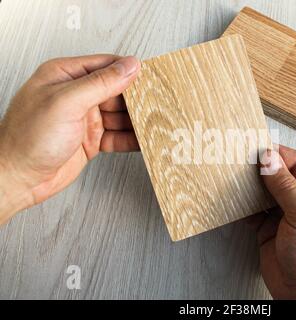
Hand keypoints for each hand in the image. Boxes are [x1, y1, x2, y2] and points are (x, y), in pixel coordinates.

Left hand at [0, 55, 140, 223]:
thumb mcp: (66, 103)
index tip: (152, 78)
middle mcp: (76, 95)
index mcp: (65, 76)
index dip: (130, 71)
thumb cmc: (27, 139)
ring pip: (121, 115)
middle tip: (158, 103)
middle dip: (137, 99)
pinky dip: (131, 138)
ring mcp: (85, 118)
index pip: (106, 66)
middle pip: (117, 91)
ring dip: (137, 120)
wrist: (18, 178)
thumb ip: (100, 83)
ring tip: (156, 123)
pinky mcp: (91, 140)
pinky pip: (118, 136)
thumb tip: (128, 66)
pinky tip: (143, 140)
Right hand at [250, 145, 295, 299]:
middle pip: (280, 175)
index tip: (258, 149)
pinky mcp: (269, 229)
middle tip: (241, 159)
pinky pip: (254, 210)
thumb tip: (270, 159)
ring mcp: (285, 215)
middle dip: (262, 168)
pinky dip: (244, 204)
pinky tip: (235, 198)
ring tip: (235, 175)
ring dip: (251, 185)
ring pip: (265, 191)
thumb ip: (286, 186)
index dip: (278, 155)